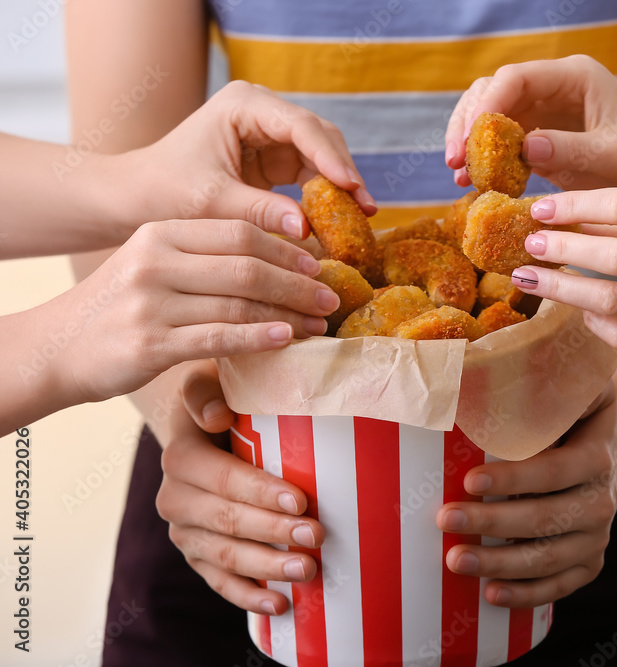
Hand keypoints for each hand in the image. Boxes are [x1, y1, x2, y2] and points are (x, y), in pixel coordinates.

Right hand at [57, 218, 337, 402]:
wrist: (58, 346)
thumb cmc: (122, 307)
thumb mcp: (156, 265)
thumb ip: (206, 258)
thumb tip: (282, 261)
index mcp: (161, 233)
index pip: (239, 232)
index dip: (286, 248)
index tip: (319, 264)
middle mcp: (155, 261)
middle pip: (246, 265)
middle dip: (297, 281)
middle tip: (331, 296)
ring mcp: (151, 302)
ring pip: (239, 301)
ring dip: (288, 312)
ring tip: (319, 323)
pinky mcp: (150, 344)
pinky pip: (219, 337)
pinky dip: (260, 337)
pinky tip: (288, 338)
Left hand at [134, 80, 376, 238]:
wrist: (137, 197)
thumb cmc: (165, 191)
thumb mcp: (212, 202)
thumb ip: (260, 212)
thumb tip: (308, 228)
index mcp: (244, 104)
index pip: (301, 126)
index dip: (331, 157)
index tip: (352, 187)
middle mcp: (263, 112)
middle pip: (320, 137)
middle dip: (344, 173)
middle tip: (366, 209)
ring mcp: (273, 134)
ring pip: (323, 156)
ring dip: (342, 187)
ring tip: (362, 218)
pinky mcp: (277, 160)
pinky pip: (313, 176)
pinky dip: (327, 198)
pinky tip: (342, 221)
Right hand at [155, 362, 324, 615]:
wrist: (204, 424)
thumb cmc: (224, 398)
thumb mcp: (212, 381)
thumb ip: (207, 392)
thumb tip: (217, 415)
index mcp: (181, 454)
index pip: (221, 477)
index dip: (259, 491)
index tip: (300, 499)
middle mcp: (175, 495)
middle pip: (225, 521)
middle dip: (273, 531)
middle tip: (316, 536)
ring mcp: (184, 529)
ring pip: (224, 555)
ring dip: (267, 567)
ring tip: (308, 570)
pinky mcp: (195, 552)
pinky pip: (217, 581)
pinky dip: (247, 596)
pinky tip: (279, 605)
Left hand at [436, 386, 616, 607]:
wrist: (615, 455)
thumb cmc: (578, 417)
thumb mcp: (579, 389)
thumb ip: (552, 375)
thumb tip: (495, 357)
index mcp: (597, 455)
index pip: (555, 471)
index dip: (515, 479)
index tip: (470, 480)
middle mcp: (602, 499)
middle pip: (547, 519)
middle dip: (494, 523)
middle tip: (444, 518)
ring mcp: (597, 536)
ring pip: (550, 558)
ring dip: (501, 564)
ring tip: (455, 560)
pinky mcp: (590, 563)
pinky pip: (560, 586)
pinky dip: (526, 594)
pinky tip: (490, 596)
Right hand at [445, 55, 616, 195]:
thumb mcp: (613, 159)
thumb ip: (568, 151)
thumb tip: (523, 146)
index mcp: (576, 77)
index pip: (517, 78)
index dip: (487, 106)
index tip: (470, 141)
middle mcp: (558, 88)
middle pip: (495, 91)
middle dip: (470, 123)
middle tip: (456, 162)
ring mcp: (549, 113)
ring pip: (493, 115)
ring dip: (472, 142)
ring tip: (459, 175)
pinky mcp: (546, 140)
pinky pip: (505, 143)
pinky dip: (487, 161)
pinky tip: (474, 185)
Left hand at [508, 188, 616, 358]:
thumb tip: (572, 216)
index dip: (577, 205)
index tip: (542, 207)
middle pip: (615, 257)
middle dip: (562, 249)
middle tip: (527, 244)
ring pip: (615, 302)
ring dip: (565, 290)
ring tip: (531, 279)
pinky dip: (598, 325)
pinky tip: (580, 312)